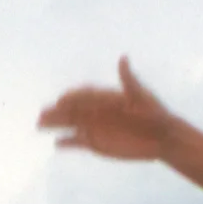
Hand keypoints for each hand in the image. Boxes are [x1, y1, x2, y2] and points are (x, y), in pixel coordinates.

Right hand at [37, 55, 174, 160]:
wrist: (162, 137)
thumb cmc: (154, 114)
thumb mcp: (142, 96)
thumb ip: (129, 80)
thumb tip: (123, 59)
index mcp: (105, 97)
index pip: (84, 95)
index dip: (73, 97)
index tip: (62, 100)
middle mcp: (96, 111)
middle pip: (72, 110)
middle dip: (57, 112)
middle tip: (42, 115)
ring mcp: (94, 127)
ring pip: (70, 125)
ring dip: (55, 124)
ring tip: (40, 125)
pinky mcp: (95, 143)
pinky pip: (77, 142)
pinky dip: (67, 143)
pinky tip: (57, 145)